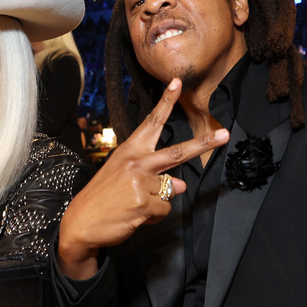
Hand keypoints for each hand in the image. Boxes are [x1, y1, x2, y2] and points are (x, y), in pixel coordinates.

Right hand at [57, 78, 229, 279]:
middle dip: (204, 144)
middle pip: (177, 152)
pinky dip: (153, 216)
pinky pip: (164, 210)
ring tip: (133, 205)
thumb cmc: (102, 197)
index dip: (166, 102)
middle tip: (224, 134)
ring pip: (170, 191)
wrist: (81, 222)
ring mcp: (141, 182)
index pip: (152, 122)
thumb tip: (180, 185)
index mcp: (130, 150)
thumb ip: (153, 176)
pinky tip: (134, 215)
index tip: (178, 83)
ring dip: (157, 202)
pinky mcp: (144, 203)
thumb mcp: (124, 178)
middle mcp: (136, 162)